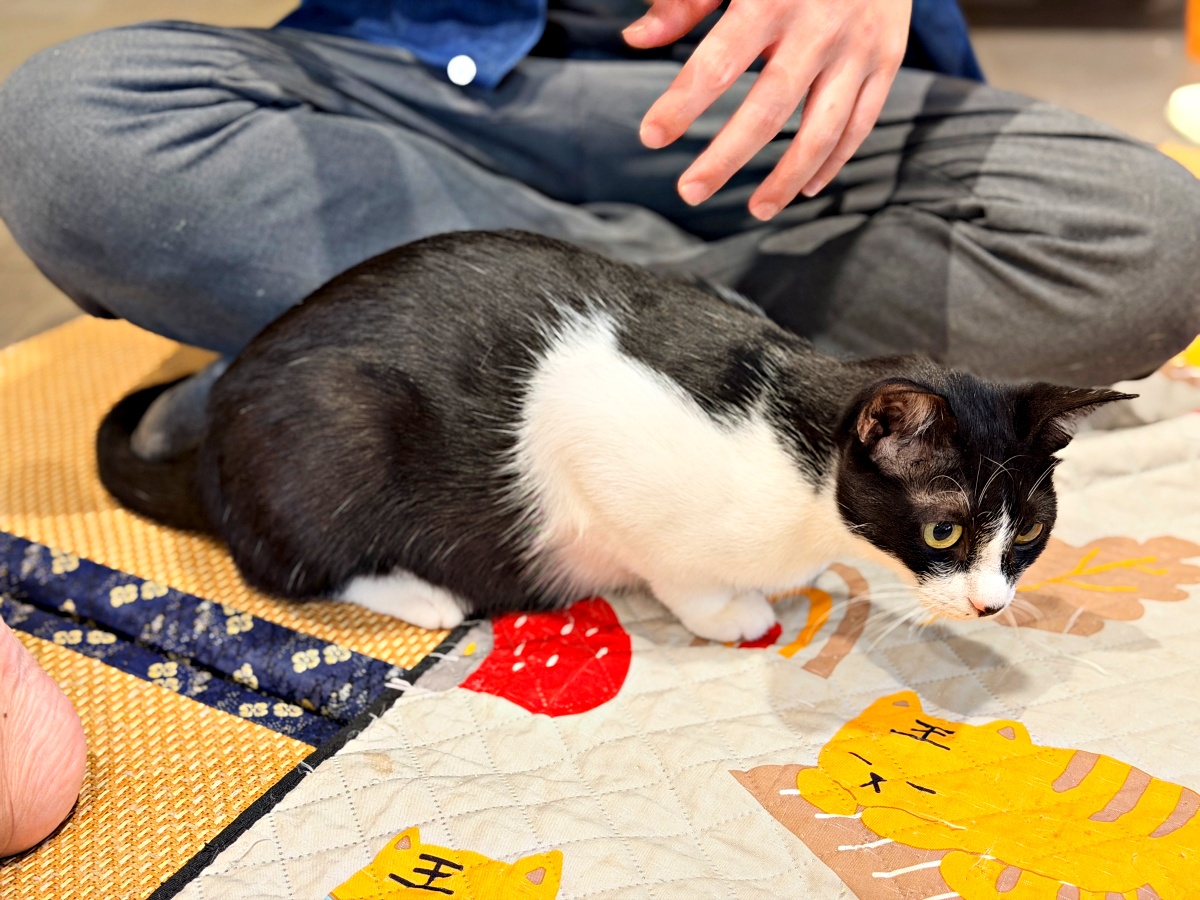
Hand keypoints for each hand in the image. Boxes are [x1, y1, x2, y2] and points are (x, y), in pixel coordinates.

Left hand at [624, 0, 911, 219]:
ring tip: (756, 211)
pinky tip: (806, 188)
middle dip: (726, 156)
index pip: (717, 63)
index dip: (682, 104)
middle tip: (689, 192)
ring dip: (787, 178)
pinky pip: (861, 124)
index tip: (651, 136)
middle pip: (768, 109)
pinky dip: (834, 161)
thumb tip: (636, 39)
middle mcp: (819, 27)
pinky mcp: (888, 59)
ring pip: (823, 130)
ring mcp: (858, 48)